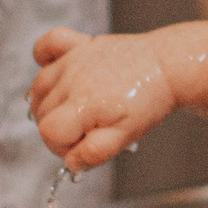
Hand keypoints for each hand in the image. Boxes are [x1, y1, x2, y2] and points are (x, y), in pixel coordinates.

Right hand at [28, 26, 193, 171]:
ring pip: (38, 87)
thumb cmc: (150, 100)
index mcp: (82, 104)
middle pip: (41, 112)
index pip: (48, 132)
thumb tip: (71, 163)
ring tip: (75, 111)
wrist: (168, 66)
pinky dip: (43, 57)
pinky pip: (47, 44)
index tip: (79, 148)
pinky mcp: (80, 45)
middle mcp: (71, 79)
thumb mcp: (125, 136)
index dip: (60, 146)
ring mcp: (73, 59)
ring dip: (48, 103)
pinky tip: (55, 74)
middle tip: (86, 132)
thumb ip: (94, 153)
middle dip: (59, 129)